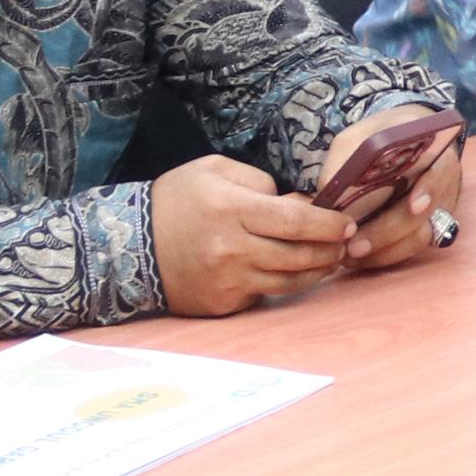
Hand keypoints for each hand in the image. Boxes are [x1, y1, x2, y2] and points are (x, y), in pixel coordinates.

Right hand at [150, 155, 355, 315]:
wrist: (128, 245)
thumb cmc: (177, 200)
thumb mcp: (216, 171)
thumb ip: (262, 183)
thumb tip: (301, 204)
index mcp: (232, 210)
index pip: (296, 221)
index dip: (329, 224)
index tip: (347, 222)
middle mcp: (231, 249)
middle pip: (299, 255)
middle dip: (331, 250)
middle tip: (346, 242)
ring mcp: (226, 281)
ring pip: (289, 282)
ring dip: (317, 271)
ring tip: (330, 259)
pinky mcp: (221, 304)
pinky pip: (264, 296)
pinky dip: (283, 285)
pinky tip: (294, 273)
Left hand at [322, 109, 466, 273]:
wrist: (406, 140)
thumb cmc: (379, 136)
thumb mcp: (357, 137)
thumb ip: (344, 158)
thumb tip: (326, 191)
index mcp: (432, 151)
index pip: (439, 171)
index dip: (429, 190)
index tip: (414, 206)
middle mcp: (443, 181)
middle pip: (425, 213)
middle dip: (389, 233)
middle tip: (354, 247)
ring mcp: (439, 206)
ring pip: (421, 237)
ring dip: (387, 251)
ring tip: (352, 258)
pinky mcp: (430, 224)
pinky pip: (413, 247)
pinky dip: (388, 255)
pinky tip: (362, 258)